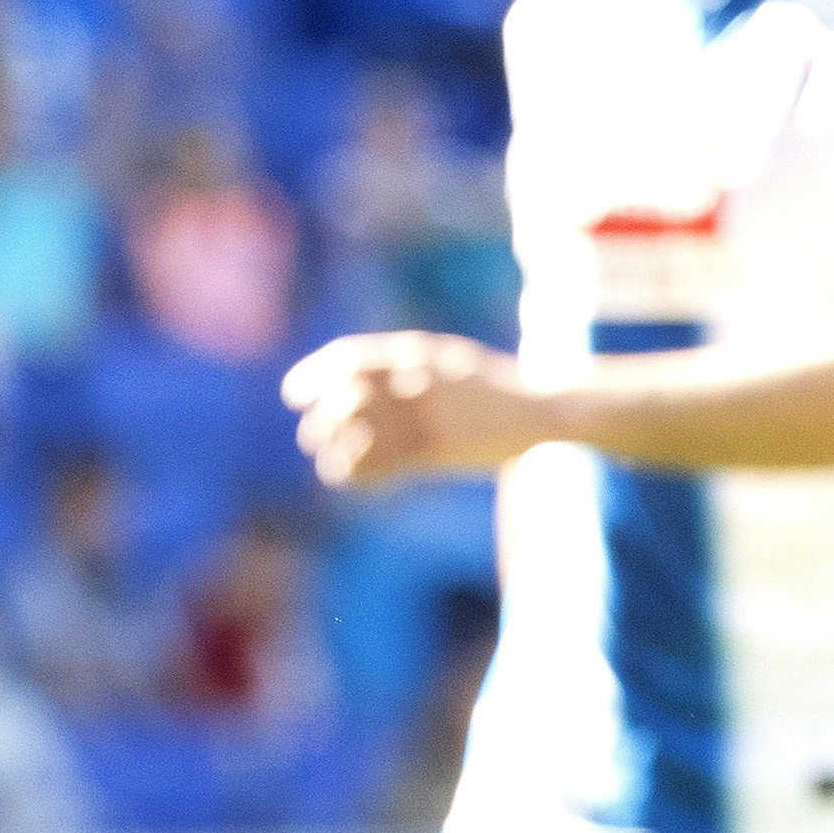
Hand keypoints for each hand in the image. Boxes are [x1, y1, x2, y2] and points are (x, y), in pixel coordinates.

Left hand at [282, 331, 559, 490]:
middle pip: (351, 396)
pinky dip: (363, 472)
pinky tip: (350, 480)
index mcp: (418, 353)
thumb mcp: (446, 362)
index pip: (350, 359)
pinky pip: (390, 462)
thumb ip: (404, 366)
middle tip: (308, 437)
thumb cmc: (489, 386)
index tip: (291, 396)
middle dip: (321, 418)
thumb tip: (352, 376)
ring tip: (327, 463)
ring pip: (366, 432)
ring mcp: (433, 414)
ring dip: (337, 450)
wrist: (542, 408)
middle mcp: (420, 379)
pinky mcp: (444, 448)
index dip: (312, 376)